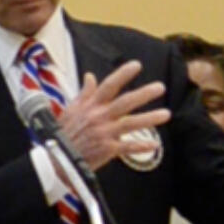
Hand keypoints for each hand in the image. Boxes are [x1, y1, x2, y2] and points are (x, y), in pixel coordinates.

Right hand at [57, 60, 171, 171]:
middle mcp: (99, 117)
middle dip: (144, 94)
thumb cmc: (64, 132)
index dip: (122, 74)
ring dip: (149, 118)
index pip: (109, 86)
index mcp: (90, 106)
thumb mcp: (71, 109)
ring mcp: (104, 133)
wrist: (57, 158)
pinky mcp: (107, 150)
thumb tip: (90, 76)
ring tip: (166, 114)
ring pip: (130, 123)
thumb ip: (84, 93)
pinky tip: (155, 145)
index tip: (137, 65)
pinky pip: (127, 147)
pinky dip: (141, 146)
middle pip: (124, 102)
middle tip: (161, 87)